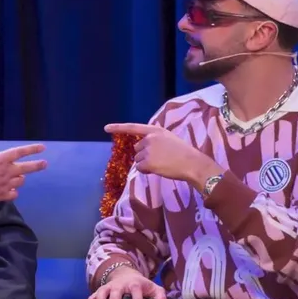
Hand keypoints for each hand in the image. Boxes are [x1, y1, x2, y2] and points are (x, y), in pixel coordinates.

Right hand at [0, 138, 47, 203]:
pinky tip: (11, 191)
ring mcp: (6, 184)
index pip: (20, 152)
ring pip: (20, 181)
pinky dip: (13, 192)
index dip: (32, 149)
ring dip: (20, 178)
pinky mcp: (2, 195)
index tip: (42, 148)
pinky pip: (13, 194)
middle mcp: (8, 171)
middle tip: (45, 164)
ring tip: (19, 177)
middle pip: (27, 168)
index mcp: (2, 159)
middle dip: (37, 165)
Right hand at [86, 266, 167, 298]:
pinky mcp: (100, 292)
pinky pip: (92, 296)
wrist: (126, 276)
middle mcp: (120, 285)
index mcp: (134, 284)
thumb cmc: (142, 287)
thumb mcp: (154, 289)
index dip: (137, 298)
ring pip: (102, 292)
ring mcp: (108, 288)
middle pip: (116, 291)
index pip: (136, 289)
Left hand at [104, 123, 219, 185]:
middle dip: (144, 155)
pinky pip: (140, 168)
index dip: (118, 128)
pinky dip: (147, 171)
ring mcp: (147, 150)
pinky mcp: (147, 162)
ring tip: (162, 164)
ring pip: (137, 160)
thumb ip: (156, 139)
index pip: (133, 127)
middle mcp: (149, 138)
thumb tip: (142, 149)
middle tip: (160, 159)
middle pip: (137, 149)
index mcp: (155, 130)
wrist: (191, 163)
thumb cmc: (183, 152)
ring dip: (146, 164)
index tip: (106, 128)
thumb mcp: (169, 138)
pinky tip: (159, 169)